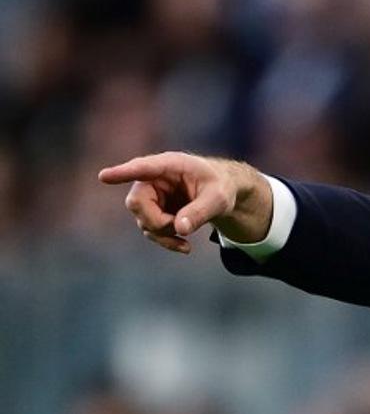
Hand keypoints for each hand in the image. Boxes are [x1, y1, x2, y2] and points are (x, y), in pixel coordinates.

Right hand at [98, 152, 271, 253]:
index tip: (104, 176)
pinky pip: (150, 230)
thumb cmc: (221, 187)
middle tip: (180, 228)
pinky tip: (185, 247)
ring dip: (164, 234)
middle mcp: (153, 178)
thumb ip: (201, 212)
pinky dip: (166, 241)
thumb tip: (179, 229)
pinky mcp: (153, 211)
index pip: (143, 168)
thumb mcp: (219, 199)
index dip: (123, 173)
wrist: (222, 193)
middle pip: (136, 203)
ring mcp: (151, 196)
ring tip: (188, 238)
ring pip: (142, 220)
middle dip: (157, 222)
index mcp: (170, 165)